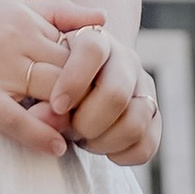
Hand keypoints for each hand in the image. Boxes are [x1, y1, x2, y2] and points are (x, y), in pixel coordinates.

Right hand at [0, 0, 108, 154]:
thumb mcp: (2, 7)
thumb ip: (53, 11)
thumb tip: (104, 16)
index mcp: (23, 16)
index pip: (81, 46)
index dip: (96, 75)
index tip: (99, 96)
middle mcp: (13, 37)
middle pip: (75, 70)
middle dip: (90, 98)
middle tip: (98, 124)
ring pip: (53, 93)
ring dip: (72, 119)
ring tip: (81, 138)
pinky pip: (15, 118)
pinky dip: (40, 136)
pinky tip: (54, 149)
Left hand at [31, 8, 161, 167]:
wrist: (81, 80)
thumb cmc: (55, 76)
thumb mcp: (43, 72)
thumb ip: (40, 92)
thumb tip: (43, 116)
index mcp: (97, 38)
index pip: (93, 49)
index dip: (74, 80)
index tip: (56, 105)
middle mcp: (126, 60)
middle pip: (116, 93)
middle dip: (88, 121)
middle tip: (71, 129)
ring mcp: (144, 88)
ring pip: (134, 123)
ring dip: (104, 141)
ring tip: (85, 139)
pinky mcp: (154, 118)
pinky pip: (147, 146)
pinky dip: (122, 155)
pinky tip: (104, 149)